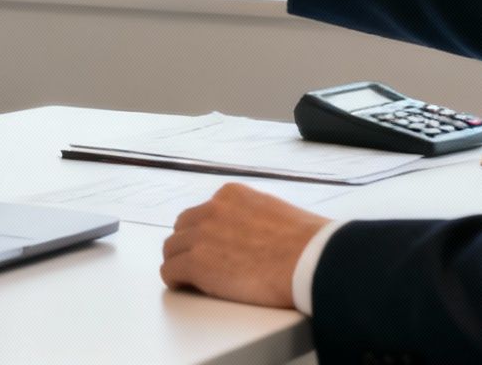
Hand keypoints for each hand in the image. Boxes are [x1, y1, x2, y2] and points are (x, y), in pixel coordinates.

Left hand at [161, 183, 328, 308]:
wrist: (311, 260)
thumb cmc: (307, 244)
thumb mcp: (276, 213)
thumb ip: (256, 218)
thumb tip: (255, 236)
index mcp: (232, 195)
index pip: (204, 211)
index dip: (206, 232)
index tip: (212, 247)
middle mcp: (213, 209)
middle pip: (183, 227)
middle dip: (189, 244)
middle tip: (199, 263)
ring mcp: (201, 235)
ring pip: (172, 248)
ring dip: (180, 262)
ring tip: (192, 279)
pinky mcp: (196, 263)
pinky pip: (170, 272)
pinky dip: (176, 281)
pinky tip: (186, 287)